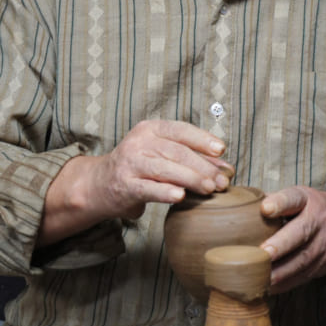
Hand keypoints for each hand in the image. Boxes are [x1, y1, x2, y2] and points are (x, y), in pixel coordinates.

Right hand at [100, 119, 233, 218]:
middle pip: (177, 151)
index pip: (181, 130)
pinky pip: (147, 188)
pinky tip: (180, 197)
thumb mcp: (162, 156)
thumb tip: (226, 168)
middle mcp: (139, 142)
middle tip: (221, 181)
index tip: (221, 150)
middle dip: (202, 166)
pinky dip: (165, 192)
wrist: (99, 185)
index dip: (202, 139)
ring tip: (209, 189)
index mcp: (150, 129)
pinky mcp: (123, 185)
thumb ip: (193, 159)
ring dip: (190, 178)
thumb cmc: (139, 168)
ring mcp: (130, 163)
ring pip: (165, 168)